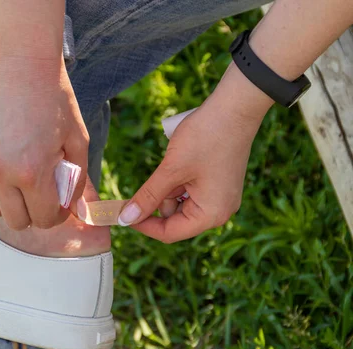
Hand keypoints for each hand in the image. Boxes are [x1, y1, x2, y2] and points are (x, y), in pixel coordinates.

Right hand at [0, 57, 88, 229]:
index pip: (45, 218)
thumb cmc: (56, 99)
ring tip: (24, 188)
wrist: (22, 64)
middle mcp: (3, 173)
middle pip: (18, 222)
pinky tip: (10, 173)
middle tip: (46, 196)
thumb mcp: (77, 139)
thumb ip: (79, 178)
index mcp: (32, 172)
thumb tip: (77, 207)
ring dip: (11, 207)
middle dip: (37, 214)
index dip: (59, 215)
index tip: (63, 202)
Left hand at [118, 98, 263, 242]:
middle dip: (159, 200)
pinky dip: (178, 181)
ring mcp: (221, 198)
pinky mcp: (218, 185)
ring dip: (168, 188)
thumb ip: (148, 197)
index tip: (122, 213)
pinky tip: (182, 161)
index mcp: (211, 214)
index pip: (169, 233)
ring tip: (176, 162)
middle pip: (175, 220)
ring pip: (179, 204)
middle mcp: (219, 212)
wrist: (234, 108)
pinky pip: (190, 192)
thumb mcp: (170, 170)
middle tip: (159, 175)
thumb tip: (125, 219)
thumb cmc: (205, 138)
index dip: (143, 225)